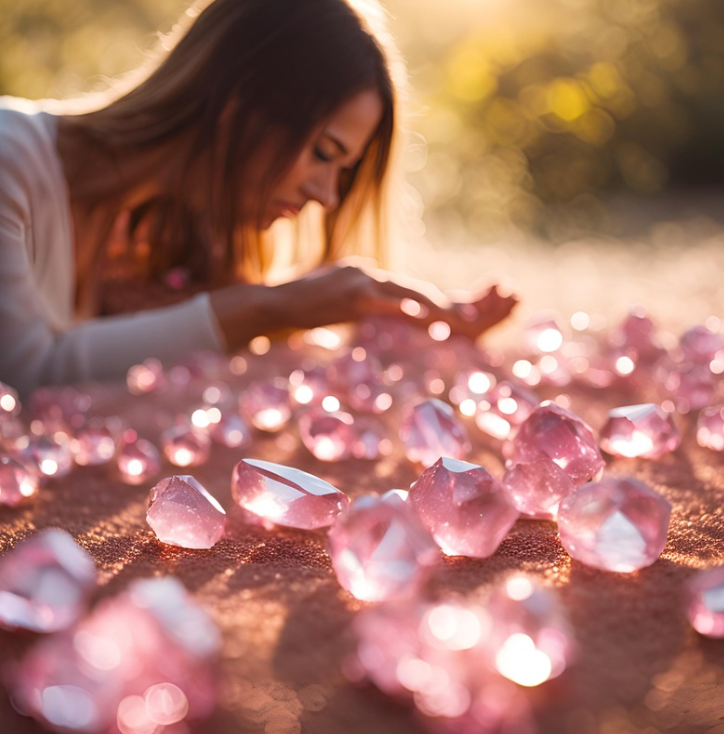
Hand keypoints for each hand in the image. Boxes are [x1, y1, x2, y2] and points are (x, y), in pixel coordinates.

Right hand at [271, 263, 517, 339]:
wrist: (278, 304)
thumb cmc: (308, 304)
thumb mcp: (346, 302)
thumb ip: (373, 304)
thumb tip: (401, 315)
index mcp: (375, 278)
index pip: (419, 293)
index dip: (449, 304)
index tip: (476, 314)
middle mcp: (374, 275)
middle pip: (423, 292)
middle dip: (456, 304)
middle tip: (486, 314)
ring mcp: (363, 283)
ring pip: (410, 294)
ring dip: (440, 307)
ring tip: (468, 318)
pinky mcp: (351, 296)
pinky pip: (383, 304)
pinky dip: (403, 307)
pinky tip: (423, 314)